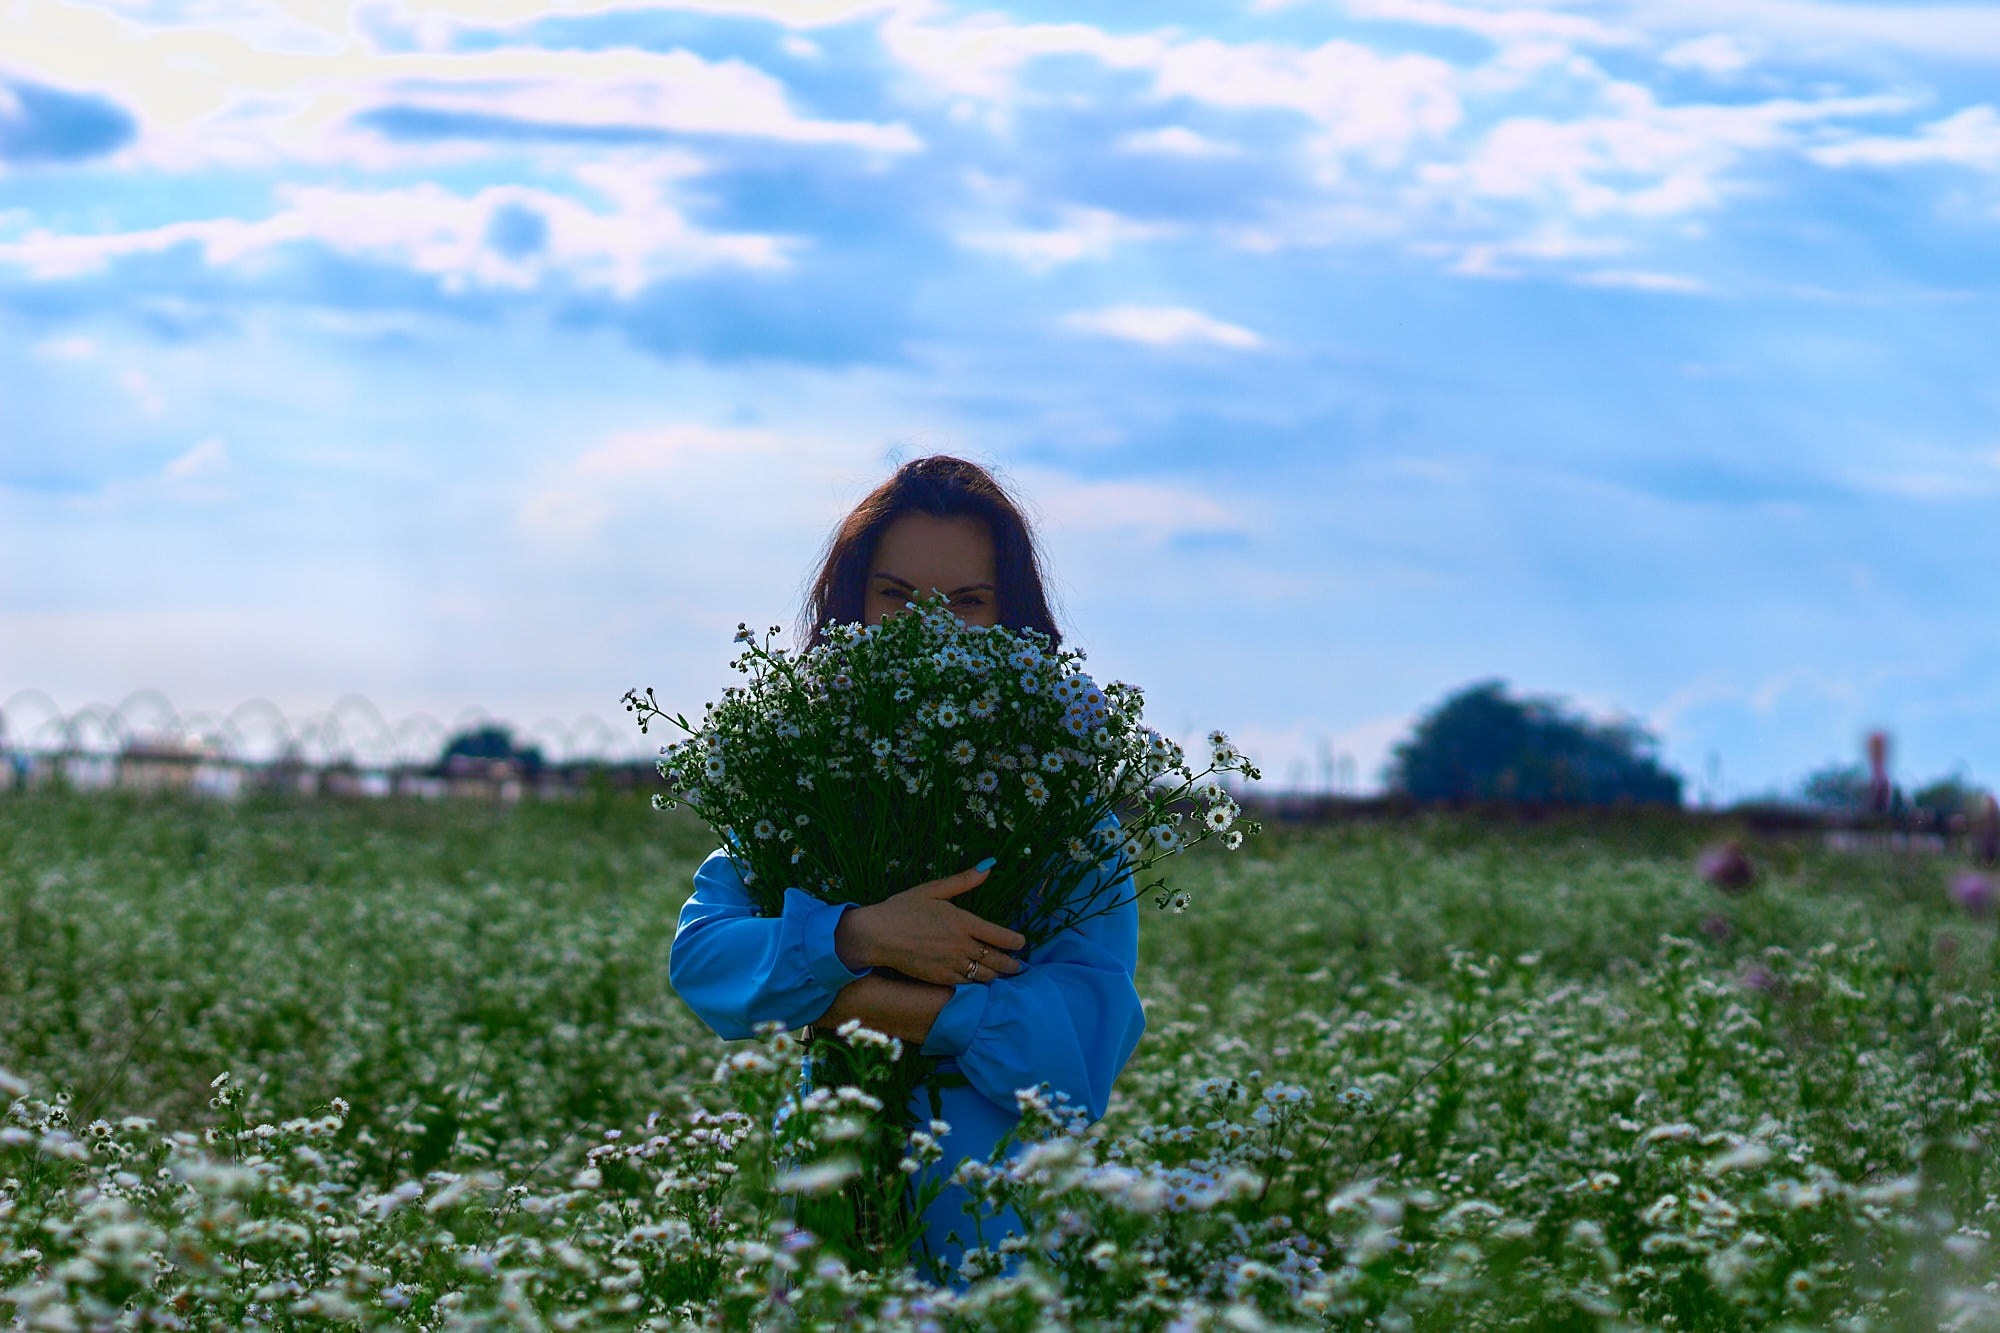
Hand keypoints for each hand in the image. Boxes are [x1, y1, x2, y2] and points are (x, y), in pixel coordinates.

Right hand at [834, 865, 1027, 986]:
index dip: (1015, 941)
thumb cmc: (903, 909)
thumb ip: (963, 881)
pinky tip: (981, 983)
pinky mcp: (940, 979)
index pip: (1000, 936)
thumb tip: (989, 866)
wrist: (877, 936)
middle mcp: (961, 945)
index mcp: (962, 922)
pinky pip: (967, 985)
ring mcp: (952, 964)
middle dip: (1011, 964)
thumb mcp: (933, 889)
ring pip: (984, 975)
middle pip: (996, 959)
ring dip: (997, 975)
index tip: (1022, 943)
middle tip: (1018, 966)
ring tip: (1003, 975)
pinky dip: (978, 985)